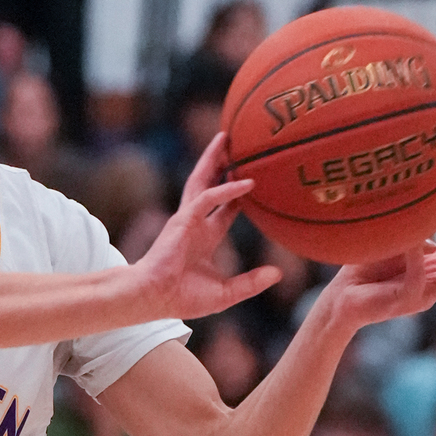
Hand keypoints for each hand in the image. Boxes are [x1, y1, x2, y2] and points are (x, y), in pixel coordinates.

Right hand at [138, 133, 282, 323]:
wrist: (156, 298)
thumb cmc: (183, 298)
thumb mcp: (227, 293)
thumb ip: (251, 282)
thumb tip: (279, 273)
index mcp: (204, 237)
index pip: (224, 209)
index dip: (238, 196)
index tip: (254, 182)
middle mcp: (195, 223)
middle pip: (209, 185)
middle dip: (220, 165)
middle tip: (235, 144)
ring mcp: (187, 218)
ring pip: (202, 180)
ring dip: (214, 159)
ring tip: (225, 137)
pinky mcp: (183, 219)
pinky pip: (207, 197)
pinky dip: (226, 189)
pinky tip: (246, 182)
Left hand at [318, 221, 435, 333]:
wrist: (338, 299)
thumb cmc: (365, 272)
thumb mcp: (397, 250)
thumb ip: (418, 244)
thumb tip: (433, 243)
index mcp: (433, 274)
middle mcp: (432, 287)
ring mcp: (419, 297)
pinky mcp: (402, 301)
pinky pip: (419, 279)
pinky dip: (418, 258)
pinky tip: (414, 242)